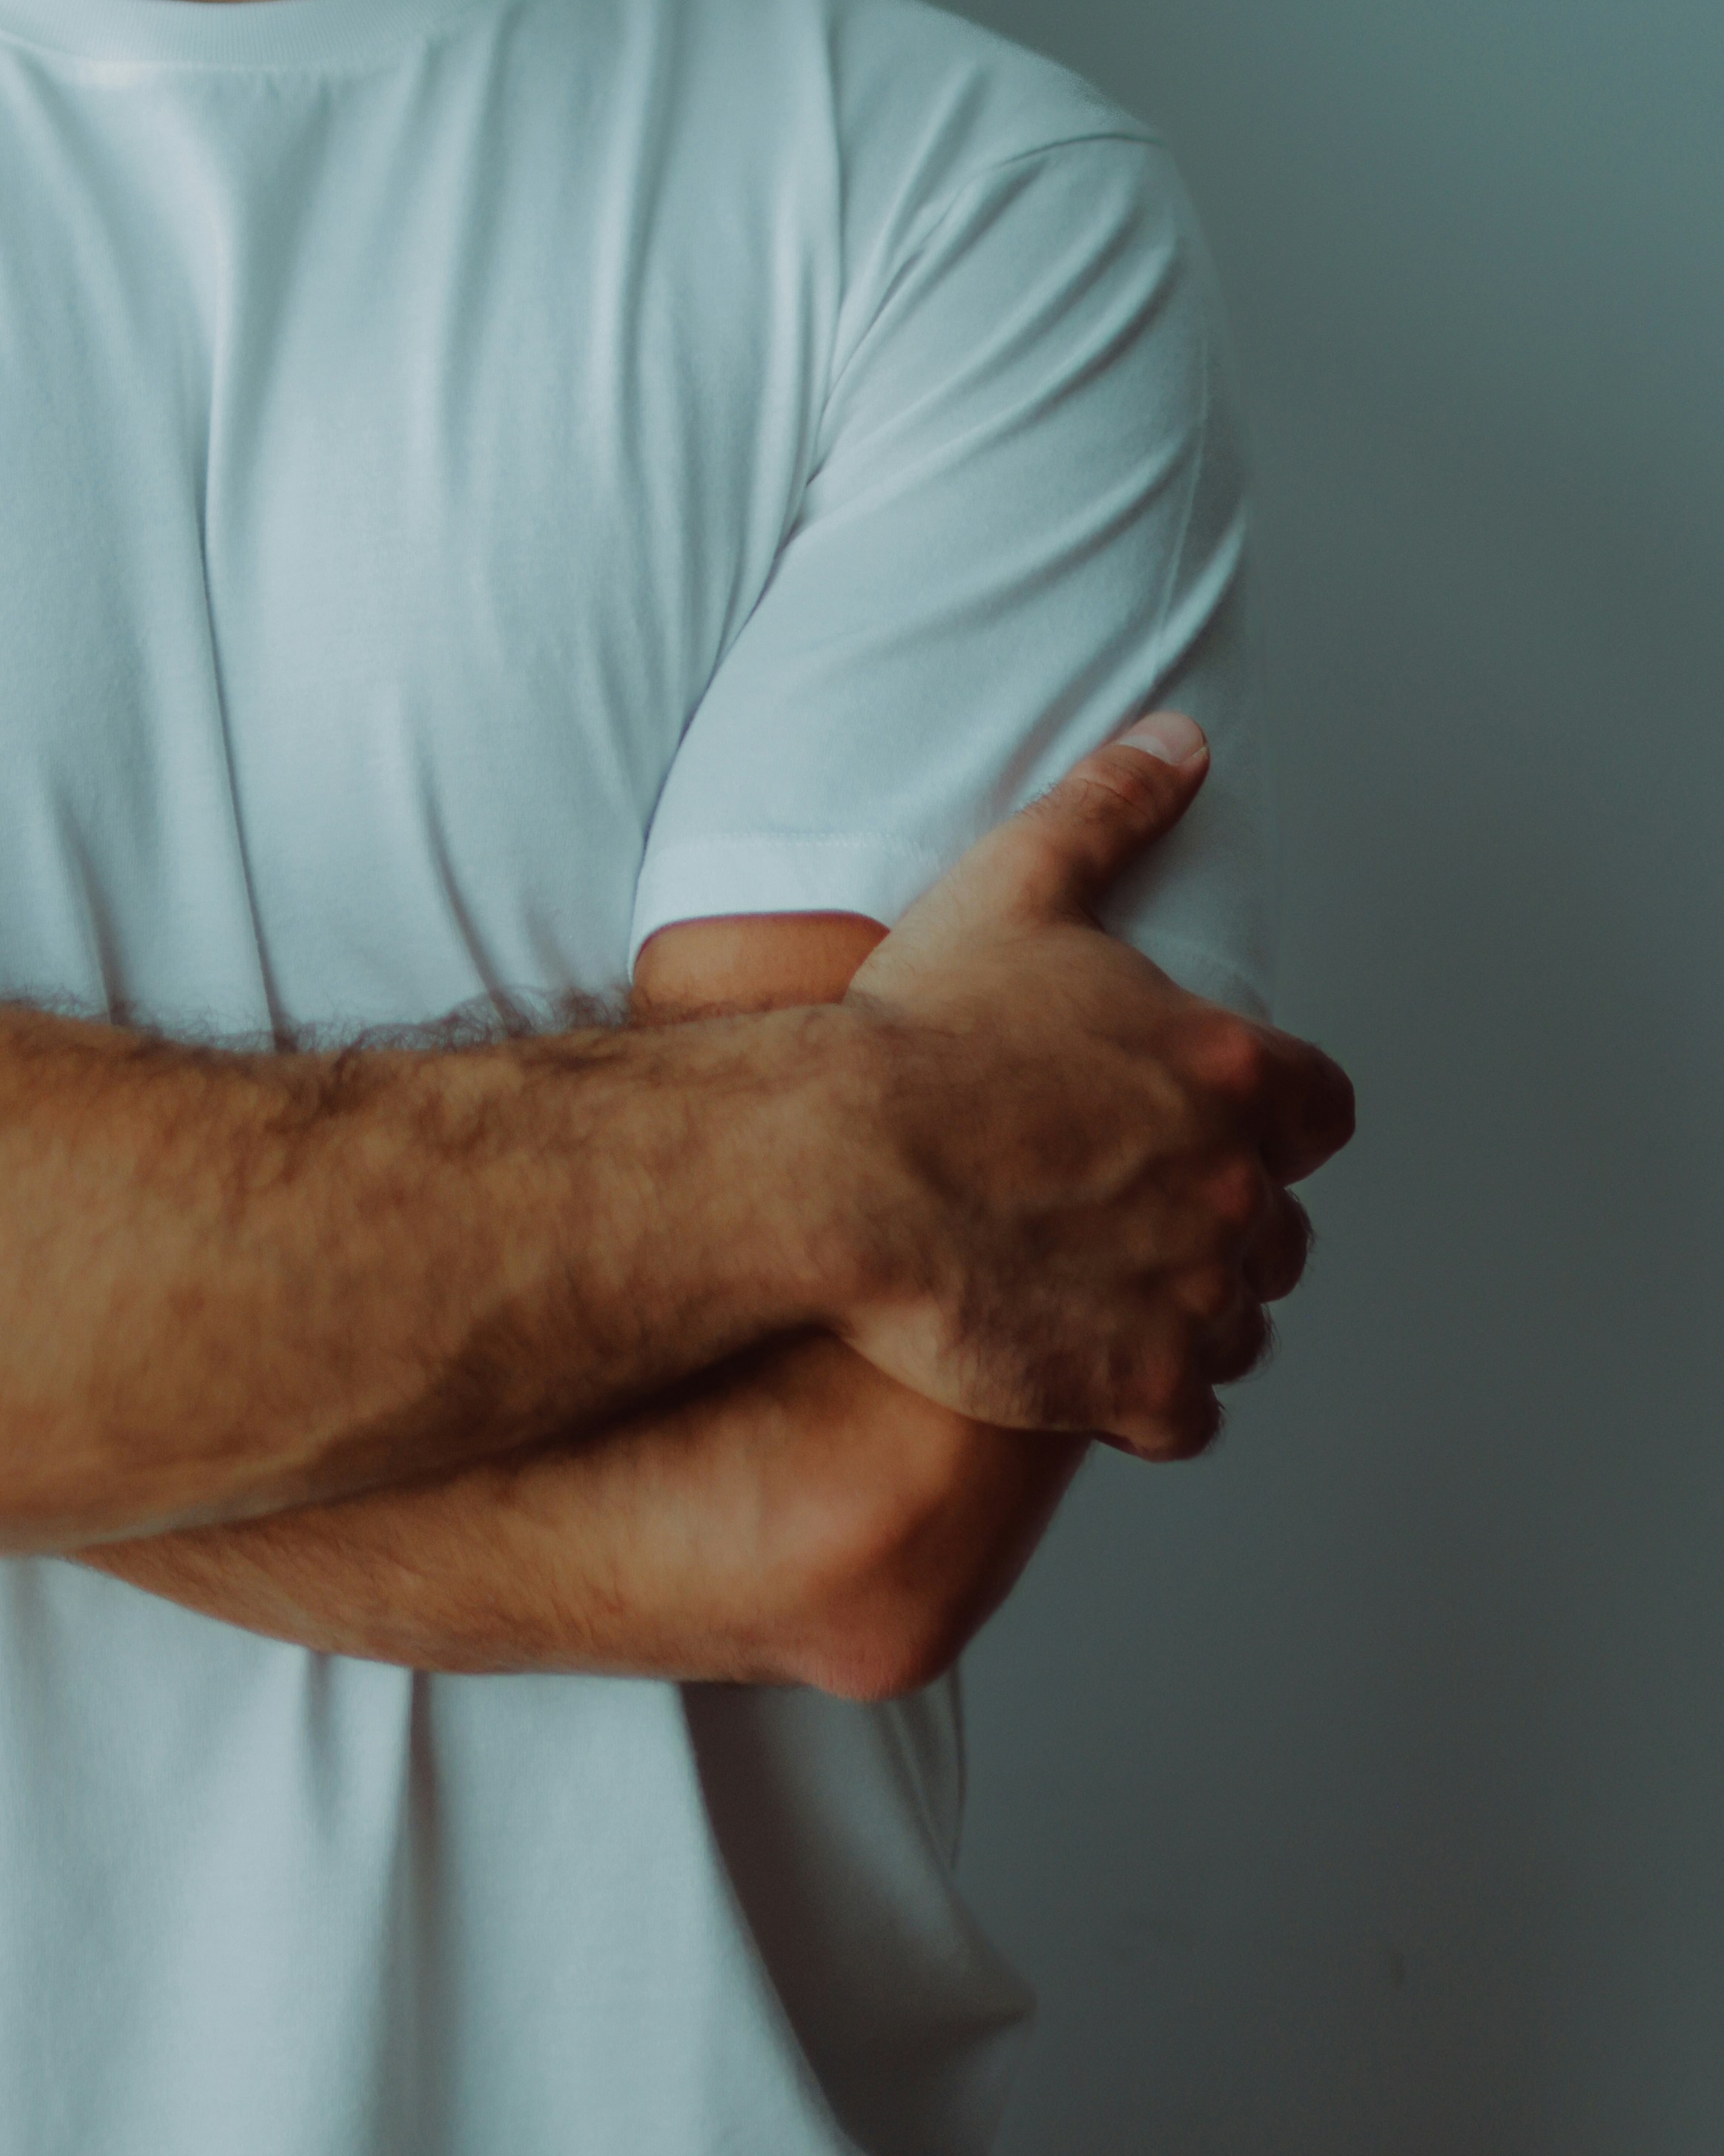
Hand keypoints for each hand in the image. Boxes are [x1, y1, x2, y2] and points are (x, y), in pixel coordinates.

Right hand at [814, 716, 1352, 1462]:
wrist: (833, 1163)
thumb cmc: (914, 1029)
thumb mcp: (1018, 885)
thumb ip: (1113, 808)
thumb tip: (1183, 739)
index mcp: (1229, 1067)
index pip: (1321, 1112)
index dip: (1269, 1121)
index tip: (1205, 1125)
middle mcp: (1233, 1183)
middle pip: (1279, 1227)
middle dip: (1218, 1224)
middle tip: (1120, 1213)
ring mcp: (1192, 1291)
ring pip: (1239, 1325)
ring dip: (1188, 1315)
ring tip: (1097, 1292)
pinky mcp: (1140, 1383)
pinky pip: (1188, 1416)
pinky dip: (1150, 1401)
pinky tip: (1083, 1367)